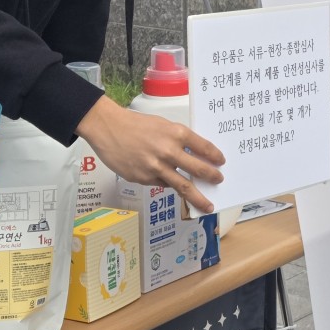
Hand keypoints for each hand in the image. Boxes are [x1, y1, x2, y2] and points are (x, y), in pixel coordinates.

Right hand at [76, 96, 223, 213]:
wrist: (108, 128)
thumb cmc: (135, 124)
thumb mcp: (162, 125)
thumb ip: (177, 140)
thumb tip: (192, 155)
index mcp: (176, 134)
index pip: (204, 147)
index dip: (215, 156)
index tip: (221, 162)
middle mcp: (169, 151)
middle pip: (198, 170)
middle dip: (212, 177)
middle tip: (219, 181)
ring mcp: (156, 168)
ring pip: (183, 187)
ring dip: (198, 198)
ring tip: (207, 205)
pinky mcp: (144, 179)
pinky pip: (161, 184)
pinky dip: (167, 184)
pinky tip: (169, 182)